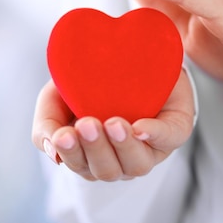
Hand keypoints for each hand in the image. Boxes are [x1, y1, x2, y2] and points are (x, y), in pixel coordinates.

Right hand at [32, 70, 193, 180]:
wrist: (127, 51)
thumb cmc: (89, 81)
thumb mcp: (56, 97)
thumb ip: (46, 125)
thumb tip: (52, 152)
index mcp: (92, 155)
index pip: (80, 166)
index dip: (72, 154)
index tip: (65, 134)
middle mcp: (121, 158)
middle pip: (107, 171)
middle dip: (96, 149)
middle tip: (88, 124)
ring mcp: (150, 148)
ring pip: (136, 165)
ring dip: (123, 146)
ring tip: (114, 124)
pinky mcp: (176, 128)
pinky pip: (169, 138)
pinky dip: (154, 134)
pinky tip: (140, 129)